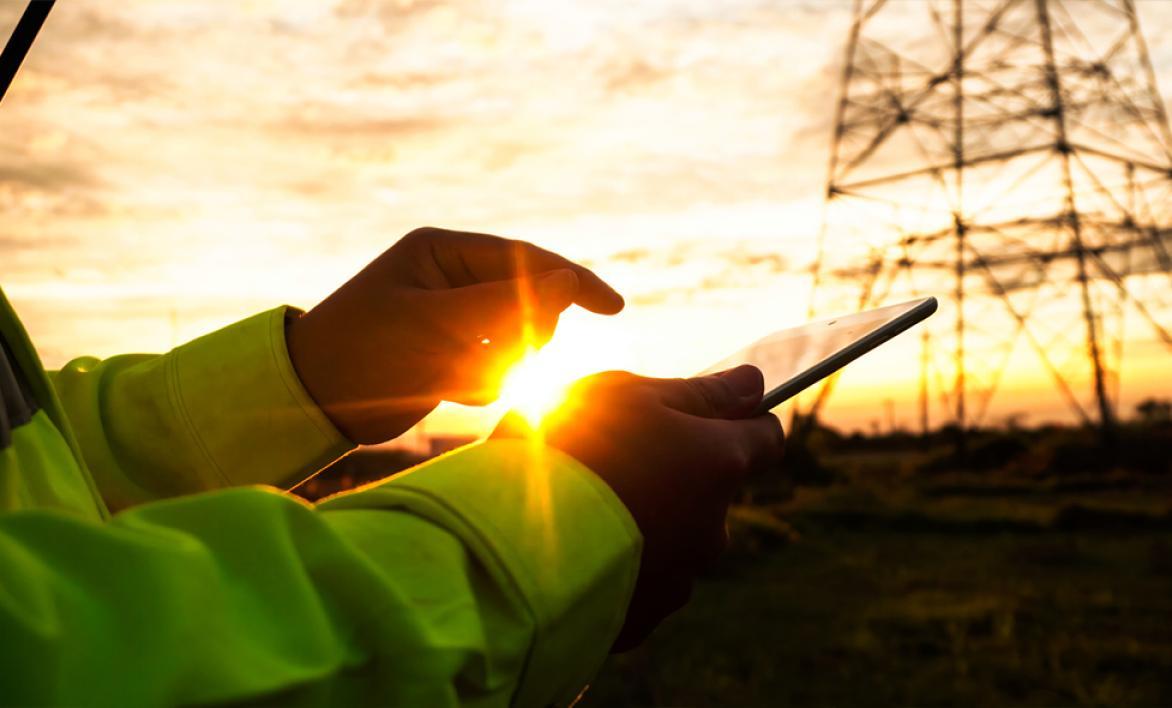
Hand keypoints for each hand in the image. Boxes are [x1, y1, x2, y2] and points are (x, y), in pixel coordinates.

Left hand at [286, 227, 623, 443]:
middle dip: (522, 333)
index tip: (613, 308)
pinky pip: (491, 368)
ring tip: (456, 373)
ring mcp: (450, 318)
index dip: (572, 282)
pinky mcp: (446, 355)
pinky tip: (445, 387)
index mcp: (442, 252)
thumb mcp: (435, 323)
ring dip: (496, 363)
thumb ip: (505, 302)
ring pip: (513, 341)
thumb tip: (571, 280)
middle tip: (505, 354)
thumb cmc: (362, 349)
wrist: (309, 401)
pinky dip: (479, 381)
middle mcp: (450, 279)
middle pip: (527, 300)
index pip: (525, 259)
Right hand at [492, 365, 784, 650]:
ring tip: (583, 508)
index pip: (767, 437)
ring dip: (647, 521)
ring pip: (678, 539)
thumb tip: (753, 383)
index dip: (741, 420)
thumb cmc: (568, 450)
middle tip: (614, 457)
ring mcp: (681, 579)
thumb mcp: (628, 396)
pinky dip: (620, 564)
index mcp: (719, 463)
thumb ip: (699, 392)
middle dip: (679, 474)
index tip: (705, 413)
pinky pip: (641, 582)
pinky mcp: (644, 619)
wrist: (509, 545)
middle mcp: (714, 526)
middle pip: (714, 491)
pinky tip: (574, 549)